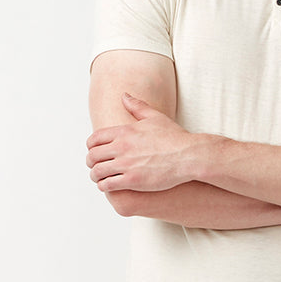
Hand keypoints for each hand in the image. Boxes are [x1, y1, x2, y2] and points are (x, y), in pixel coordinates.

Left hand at [86, 93, 204, 191]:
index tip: (94, 152)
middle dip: (91, 162)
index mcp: (124, 131)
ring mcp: (126, 164)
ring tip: (99, 179)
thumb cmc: (175, 138)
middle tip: (95, 167)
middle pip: (92, 156)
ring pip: (97, 172)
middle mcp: (122, 147)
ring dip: (95, 176)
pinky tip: (108, 186)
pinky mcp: (133, 180)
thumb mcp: (155, 117)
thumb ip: (137, 106)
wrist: (189, 156)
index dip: (91, 147)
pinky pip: (108, 184)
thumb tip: (124, 95)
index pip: (94, 139)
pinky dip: (104, 186)